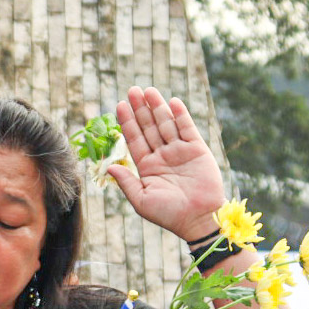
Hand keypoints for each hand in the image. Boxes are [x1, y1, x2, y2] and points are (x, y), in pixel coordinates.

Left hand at [109, 86, 225, 241]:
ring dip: (157, 107)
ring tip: (148, 90)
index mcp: (147, 166)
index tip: (119, 105)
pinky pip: (186, 129)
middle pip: (149, 127)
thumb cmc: (168, 214)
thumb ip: (126, 181)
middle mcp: (162, 156)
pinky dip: (179, 115)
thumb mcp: (141, 199)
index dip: (127, 122)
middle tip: (132, 90)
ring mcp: (179, 151)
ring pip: (166, 124)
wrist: (199, 219)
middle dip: (140, 109)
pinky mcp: (197, 150)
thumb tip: (109, 166)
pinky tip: (171, 102)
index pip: (134, 139)